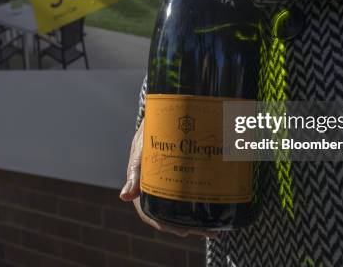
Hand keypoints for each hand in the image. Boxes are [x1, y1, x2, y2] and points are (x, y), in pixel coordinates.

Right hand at [119, 118, 217, 237]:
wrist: (167, 110)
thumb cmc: (150, 128)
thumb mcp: (141, 148)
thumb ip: (134, 171)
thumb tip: (125, 197)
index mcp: (143, 184)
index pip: (150, 212)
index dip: (165, 224)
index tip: (184, 232)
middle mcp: (158, 186)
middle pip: (170, 214)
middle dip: (189, 227)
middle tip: (209, 233)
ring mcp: (172, 180)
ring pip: (183, 207)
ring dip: (199, 221)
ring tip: (217, 229)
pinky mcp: (184, 173)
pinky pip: (192, 194)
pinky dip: (204, 204)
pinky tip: (218, 209)